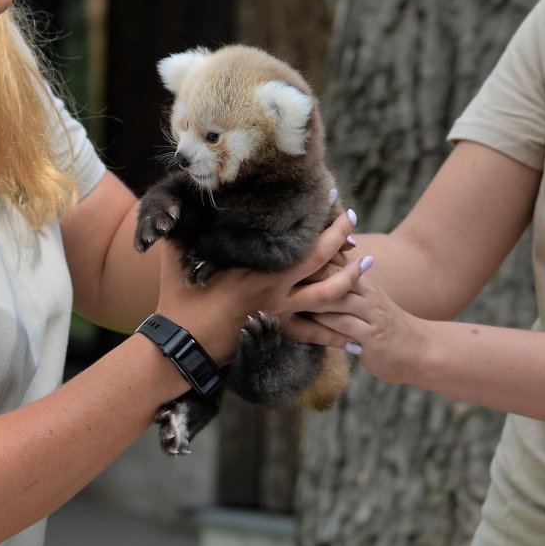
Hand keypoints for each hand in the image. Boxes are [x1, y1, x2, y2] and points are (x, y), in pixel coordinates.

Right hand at [152, 208, 360, 361]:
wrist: (181, 347)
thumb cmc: (177, 299)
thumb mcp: (178, 255)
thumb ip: (182, 226)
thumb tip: (177, 202)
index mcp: (258, 267)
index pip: (298, 238)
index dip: (319, 218)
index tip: (333, 198)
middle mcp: (276, 288)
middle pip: (322, 260)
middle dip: (342, 238)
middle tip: (353, 219)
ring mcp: (280, 311)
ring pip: (329, 296)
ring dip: (351, 279)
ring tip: (367, 263)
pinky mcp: (277, 330)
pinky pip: (314, 334)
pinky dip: (336, 334)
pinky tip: (356, 337)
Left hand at [290, 265, 431, 387]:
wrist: (420, 350)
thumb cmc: (384, 327)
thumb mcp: (366, 301)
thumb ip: (343, 288)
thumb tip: (313, 272)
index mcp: (363, 283)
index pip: (335, 262)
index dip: (310, 257)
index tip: (280, 255)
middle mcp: (368, 295)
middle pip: (333, 276)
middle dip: (304, 275)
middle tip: (272, 275)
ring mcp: (371, 315)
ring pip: (335, 301)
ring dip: (308, 300)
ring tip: (280, 300)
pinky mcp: (372, 339)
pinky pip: (343, 329)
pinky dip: (321, 327)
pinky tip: (302, 328)